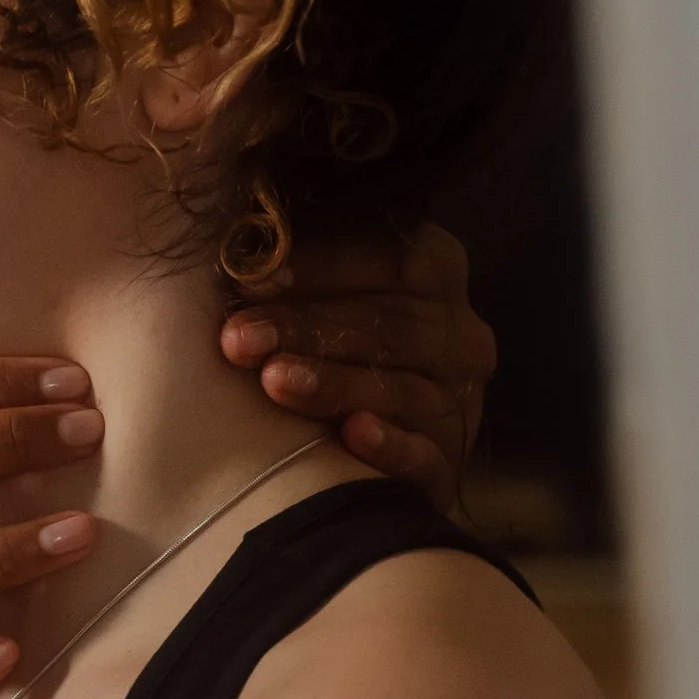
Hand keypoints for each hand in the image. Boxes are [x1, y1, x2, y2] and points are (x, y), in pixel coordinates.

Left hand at [218, 225, 493, 519]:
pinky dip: (390, 446)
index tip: (249, 278)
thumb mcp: (321, 285)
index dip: (318, 265)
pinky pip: (426, 455)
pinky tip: (352, 436)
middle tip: (238, 338)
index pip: (389, 258)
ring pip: (402, 388)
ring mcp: (460, 401)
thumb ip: (296, 256)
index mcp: (436, 270)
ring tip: (272, 381)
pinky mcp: (448, 463)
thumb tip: (244, 236)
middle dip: (307, 327)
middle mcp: (460, 335)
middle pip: (392, 324)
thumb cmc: (320, 336)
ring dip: (333, 384)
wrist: (350, 436)